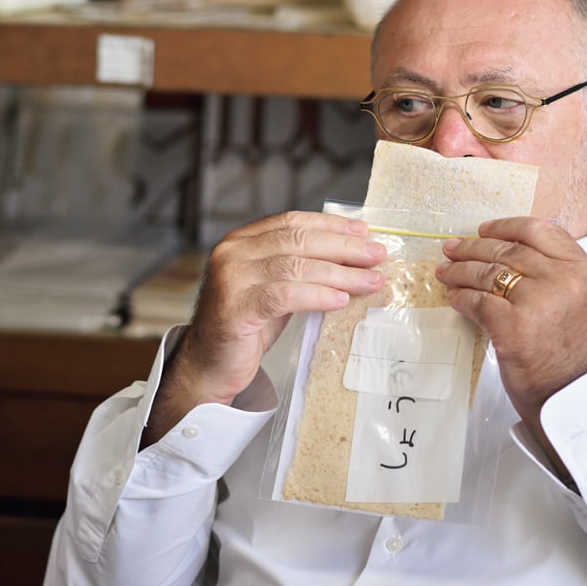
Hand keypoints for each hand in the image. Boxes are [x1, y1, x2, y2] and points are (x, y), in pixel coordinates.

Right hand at [144, 211, 386, 445]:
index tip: (364, 233)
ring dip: (339, 273)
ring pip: (295, 266)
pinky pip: (285, 295)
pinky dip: (318, 295)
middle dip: (343, 248)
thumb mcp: (274, 287)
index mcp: (241, 241)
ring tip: (369, 280)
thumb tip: (352, 258)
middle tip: (376, 255)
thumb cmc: (246, 326)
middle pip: (297, 241)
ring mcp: (231, 279)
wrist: (210, 366)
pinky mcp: (235, 308)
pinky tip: (341, 300)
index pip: (291, 222)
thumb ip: (300, 268)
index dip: (330, 225)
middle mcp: (232, 253)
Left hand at [435, 217, 586, 450]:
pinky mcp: (512, 325)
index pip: (540, 230)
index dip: (506, 227)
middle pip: (507, 250)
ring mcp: (537, 301)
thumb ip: (556, 274)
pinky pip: (476, 301)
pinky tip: (454, 298)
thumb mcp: (582, 302)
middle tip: (452, 249)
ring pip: (487, 273)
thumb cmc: (575, 355)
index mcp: (582, 270)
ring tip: (445, 272)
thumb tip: (511, 253)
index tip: (483, 229)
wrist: (576, 398)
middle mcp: (562, 280)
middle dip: (473, 248)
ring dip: (460, 271)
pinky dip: (460, 297)